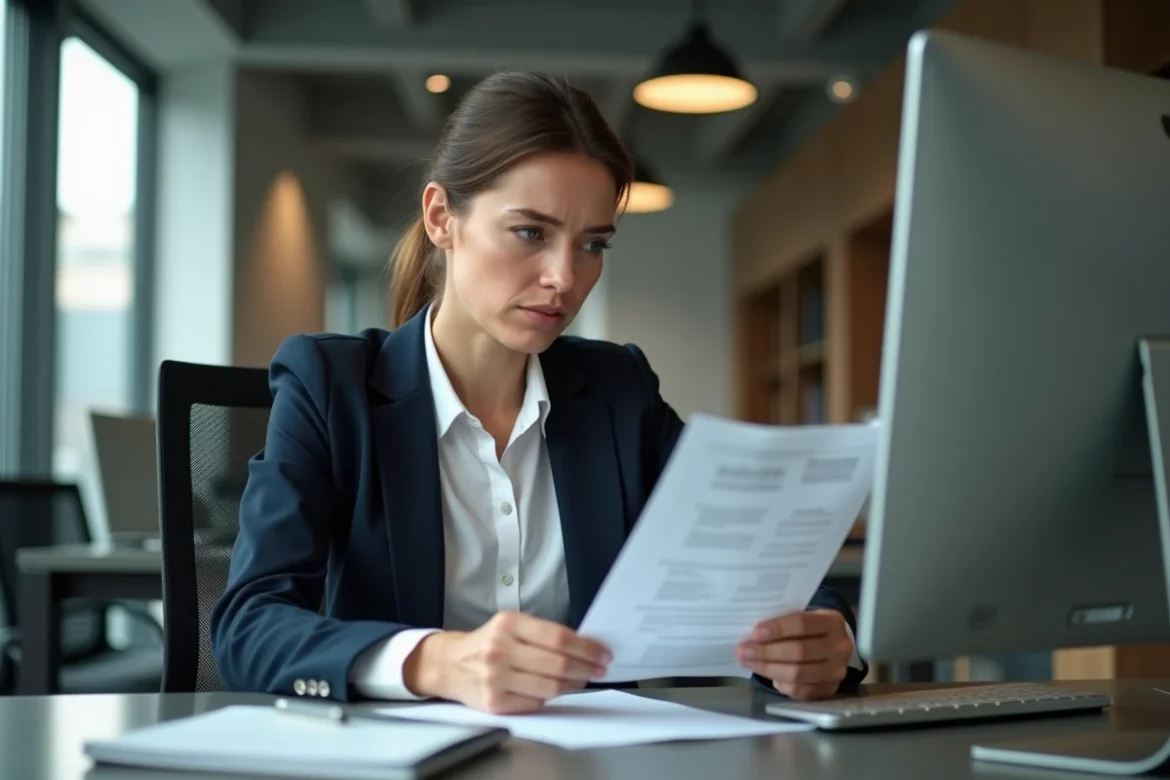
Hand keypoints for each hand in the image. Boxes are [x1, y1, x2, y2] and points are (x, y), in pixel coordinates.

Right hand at [404, 611, 611, 713]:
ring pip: (550, 687)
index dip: (587, 648)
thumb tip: (585, 646)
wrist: (449, 664)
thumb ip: (542, 633)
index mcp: (508, 624)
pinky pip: (535, 703)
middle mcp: (500, 650)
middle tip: (599, 669)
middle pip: (558, 664)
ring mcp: (496, 679)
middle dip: (586, 668)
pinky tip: (554, 690)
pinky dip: (550, 697)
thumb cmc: (488, 642)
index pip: (559, 638)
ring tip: (582, 679)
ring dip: (573, 685)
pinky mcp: (494, 703)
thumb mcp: (510, 625)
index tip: (603, 653)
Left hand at [735, 609, 852, 700]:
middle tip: (743, 651)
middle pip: (800, 652)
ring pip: (798, 674)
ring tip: (748, 662)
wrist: (831, 645)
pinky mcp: (830, 690)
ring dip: (768, 669)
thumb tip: (751, 635)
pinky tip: (769, 676)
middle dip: (767, 652)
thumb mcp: (801, 616)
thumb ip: (783, 623)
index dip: (777, 629)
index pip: (803, 624)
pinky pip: (801, 691)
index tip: (754, 633)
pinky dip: (782, 684)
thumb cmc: (808, 628)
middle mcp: (840, 647)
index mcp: (832, 621)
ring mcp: (837, 671)